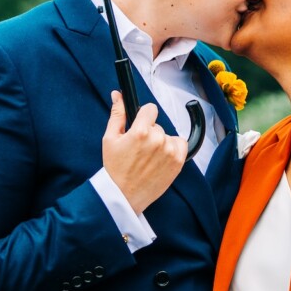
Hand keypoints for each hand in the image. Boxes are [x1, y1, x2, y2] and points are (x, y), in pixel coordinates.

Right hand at [102, 91, 187, 213]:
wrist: (123, 196)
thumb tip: (118, 94)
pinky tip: (160, 159)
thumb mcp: (110, 139)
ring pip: (167, 135)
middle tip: (138, 149)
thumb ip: (117, 114)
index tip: (140, 125)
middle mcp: (157, 139)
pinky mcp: (178, 162)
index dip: (144, 116)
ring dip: (160, 142)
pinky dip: (172, 149)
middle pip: (157, 125)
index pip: (150, 109)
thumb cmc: (115, 168)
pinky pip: (180, 144)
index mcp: (140, 131)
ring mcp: (169, 151)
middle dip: (149, 132)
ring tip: (148, 157)